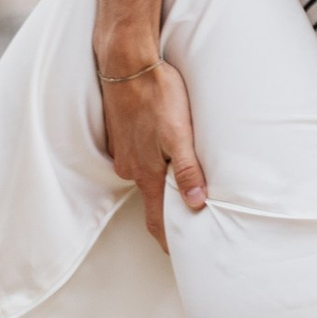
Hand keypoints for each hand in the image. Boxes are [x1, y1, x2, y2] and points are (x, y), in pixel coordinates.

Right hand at [93, 44, 205, 245]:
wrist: (127, 62)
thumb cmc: (157, 94)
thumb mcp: (179, 133)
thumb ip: (186, 169)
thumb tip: (195, 203)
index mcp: (145, 172)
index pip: (155, 220)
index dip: (167, 240)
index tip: (179, 254)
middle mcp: (129, 166)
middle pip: (151, 200)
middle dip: (167, 214)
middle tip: (187, 224)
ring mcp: (122, 150)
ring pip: (144, 176)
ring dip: (160, 185)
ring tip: (181, 189)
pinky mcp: (121, 133)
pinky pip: (138, 157)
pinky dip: (151, 162)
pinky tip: (163, 155)